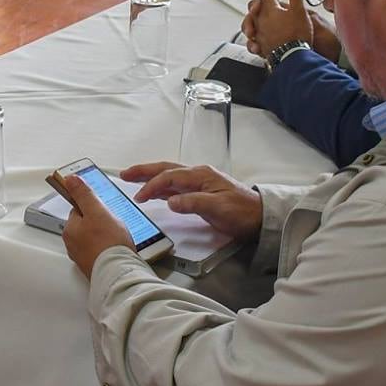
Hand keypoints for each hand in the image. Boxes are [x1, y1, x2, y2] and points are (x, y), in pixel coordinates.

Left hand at [55, 170, 138, 277]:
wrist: (119, 273)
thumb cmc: (109, 243)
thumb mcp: (97, 211)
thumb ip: (83, 194)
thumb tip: (70, 179)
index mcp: (69, 229)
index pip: (78, 209)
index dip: (93, 207)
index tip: (103, 210)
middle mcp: (72, 244)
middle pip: (86, 224)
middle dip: (100, 222)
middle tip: (113, 225)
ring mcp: (82, 257)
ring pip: (94, 238)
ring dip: (105, 236)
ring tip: (117, 238)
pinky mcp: (94, 266)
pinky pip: (100, 251)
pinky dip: (108, 248)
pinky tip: (117, 249)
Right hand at [122, 162, 263, 242]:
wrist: (261, 217)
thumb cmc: (241, 212)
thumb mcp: (218, 209)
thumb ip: (193, 203)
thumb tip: (170, 201)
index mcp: (200, 175)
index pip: (169, 177)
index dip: (152, 185)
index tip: (138, 197)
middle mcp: (198, 175)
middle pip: (165, 169)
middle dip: (144, 171)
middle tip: (124, 174)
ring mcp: (199, 182)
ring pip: (169, 175)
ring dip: (150, 177)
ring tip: (132, 178)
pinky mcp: (201, 191)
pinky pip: (175, 185)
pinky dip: (161, 186)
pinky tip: (155, 192)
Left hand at [244, 0, 333, 58]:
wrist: (294, 58)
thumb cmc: (296, 36)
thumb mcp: (299, 10)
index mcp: (269, 9)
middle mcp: (260, 21)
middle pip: (254, 5)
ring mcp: (258, 34)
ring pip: (248, 22)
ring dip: (254, 17)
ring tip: (261, 17)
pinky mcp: (260, 47)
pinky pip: (251, 40)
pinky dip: (254, 37)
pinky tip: (258, 38)